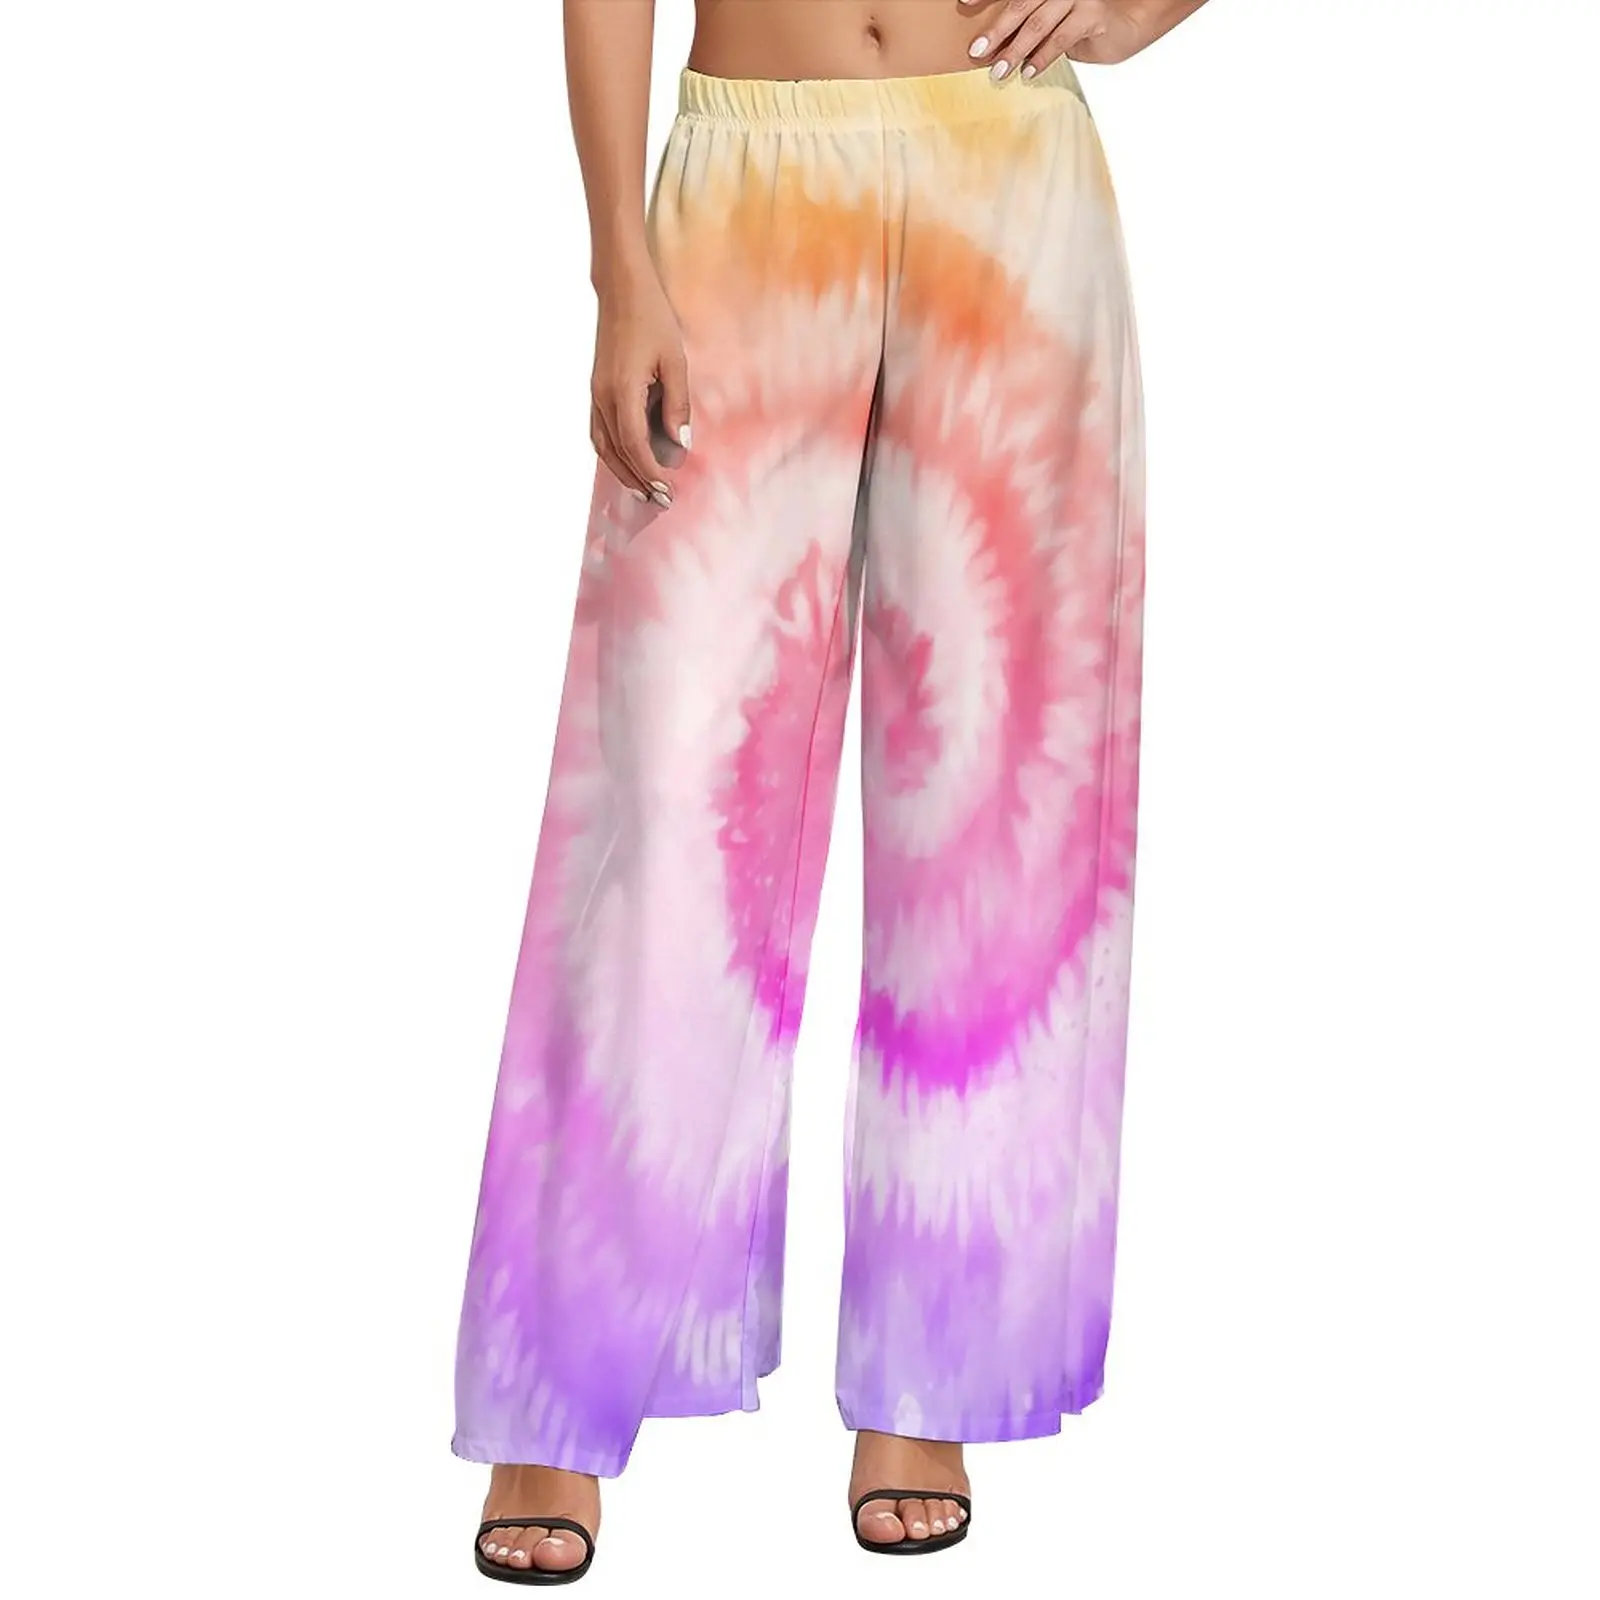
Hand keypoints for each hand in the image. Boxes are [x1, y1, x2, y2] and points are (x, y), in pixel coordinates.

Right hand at [589, 269, 690, 508]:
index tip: (667, 489)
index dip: (650, 471)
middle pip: (616, 452)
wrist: (622, 290)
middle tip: (659, 501)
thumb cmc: (652, 319)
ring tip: (642, 489)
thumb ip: (677, 404)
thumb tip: (680, 444)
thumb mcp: (675, 361)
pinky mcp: (596, 390)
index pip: (634, 445)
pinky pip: (598, 431)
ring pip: (602, 445)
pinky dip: (612, 452)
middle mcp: (602, 397)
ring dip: (621, 471)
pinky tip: (627, 462)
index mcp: (622, 391)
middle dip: (637, 479)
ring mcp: (595, 394)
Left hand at [963, 0, 1150, 77]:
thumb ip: (1033, 24)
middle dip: (996, 30)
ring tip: (999, 72)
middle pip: (1020, 4)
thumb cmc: (1091, 19)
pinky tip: (1029, 72)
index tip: (963, 2)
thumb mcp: (1057, 19)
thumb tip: (998, 47)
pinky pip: (1061, 37)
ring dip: (1016, 50)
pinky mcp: (1093, 13)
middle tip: (976, 51)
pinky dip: (1042, 57)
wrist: (1137, 17)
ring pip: (1038, 22)